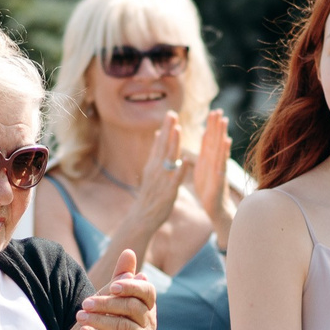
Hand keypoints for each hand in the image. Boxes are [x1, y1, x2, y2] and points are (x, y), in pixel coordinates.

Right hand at [119, 114, 186, 256]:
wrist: (143, 216)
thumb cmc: (150, 194)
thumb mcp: (151, 171)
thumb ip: (156, 153)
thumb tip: (158, 134)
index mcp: (153, 164)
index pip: (159, 143)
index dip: (165, 128)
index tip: (170, 113)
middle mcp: (156, 170)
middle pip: (163, 146)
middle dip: (168, 130)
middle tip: (172, 114)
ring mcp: (162, 180)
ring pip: (169, 159)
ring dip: (173, 144)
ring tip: (179, 130)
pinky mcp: (168, 192)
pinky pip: (175, 179)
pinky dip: (180, 170)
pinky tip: (187, 161)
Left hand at [190, 110, 232, 238]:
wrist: (214, 208)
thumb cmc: (208, 188)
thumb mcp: (202, 168)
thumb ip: (203, 152)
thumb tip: (204, 136)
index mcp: (208, 159)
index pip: (209, 139)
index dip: (211, 126)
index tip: (213, 111)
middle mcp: (215, 162)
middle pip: (216, 140)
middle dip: (216, 125)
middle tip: (218, 109)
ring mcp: (218, 169)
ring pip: (220, 149)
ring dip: (222, 134)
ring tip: (223, 120)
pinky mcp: (219, 178)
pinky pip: (221, 163)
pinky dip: (223, 152)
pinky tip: (226, 142)